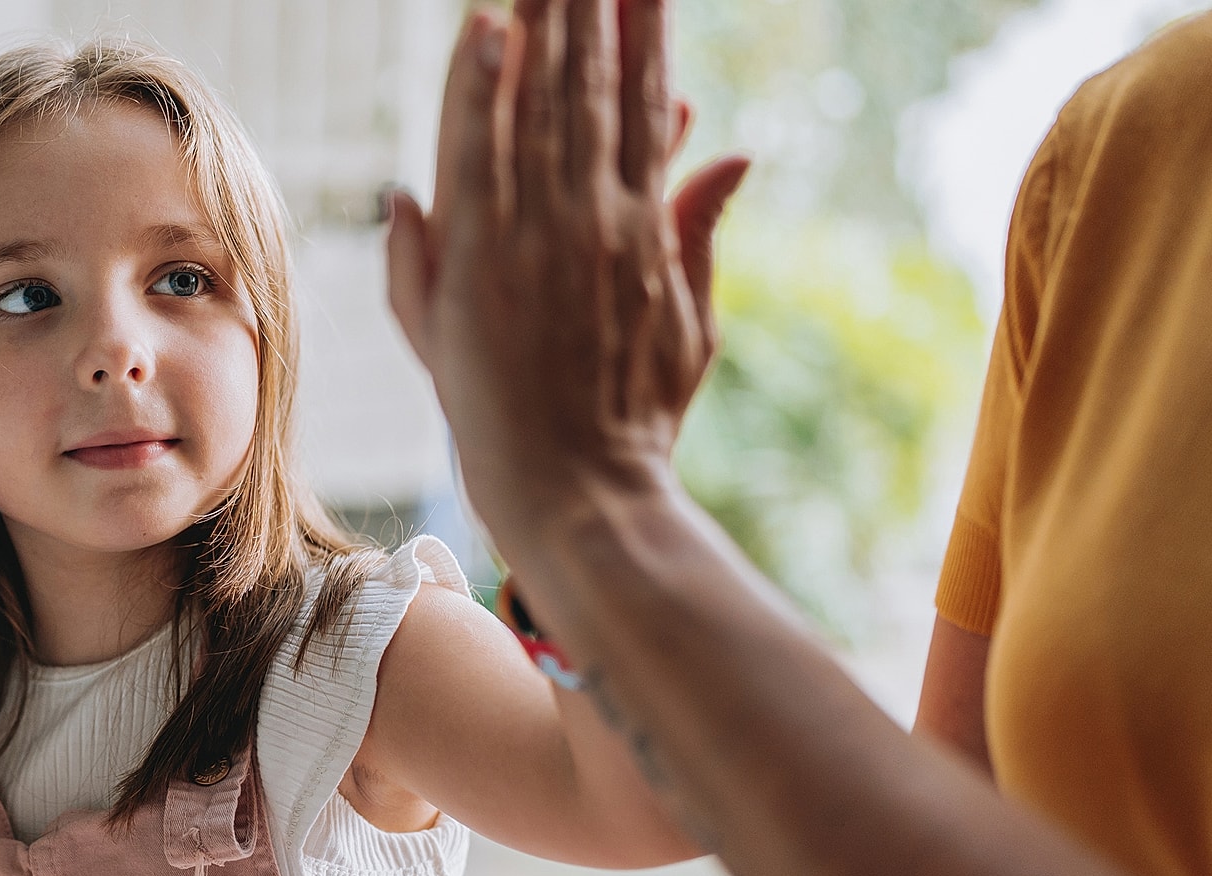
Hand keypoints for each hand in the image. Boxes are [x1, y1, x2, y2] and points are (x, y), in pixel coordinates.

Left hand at [385, 1, 749, 524]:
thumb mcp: (689, 325)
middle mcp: (597, 217)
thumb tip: (733, 150)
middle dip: (595, 9)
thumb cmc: (627, 423)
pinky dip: (482, 90)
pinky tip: (487, 28)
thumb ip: (701, 229)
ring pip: (543, 105)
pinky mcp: (482, 263)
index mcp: (644, 226)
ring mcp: (541, 237)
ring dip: (547, 25)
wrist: (584, 492)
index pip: (643, 107)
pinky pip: (478, 156)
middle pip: (595, 88)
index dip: (643, 36)